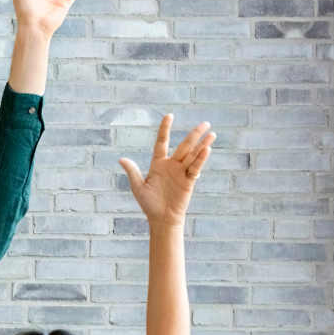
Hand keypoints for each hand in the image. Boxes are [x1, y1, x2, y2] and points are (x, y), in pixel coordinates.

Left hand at [119, 114, 214, 230]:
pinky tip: (206, 149)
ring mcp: (181, 172)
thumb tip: (121, 159)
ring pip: (193, 155)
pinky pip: (196, 168)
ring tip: (212, 134)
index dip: (165, 129)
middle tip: (205, 123)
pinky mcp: (189, 181)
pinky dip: (201, 159)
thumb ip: (132, 172)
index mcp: (158, 164)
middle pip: (184, 146)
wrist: (161, 218)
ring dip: (202, 144)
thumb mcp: (138, 187)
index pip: (162, 142)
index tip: (169, 115)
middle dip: (194, 135)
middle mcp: (172, 165)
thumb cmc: (148, 203)